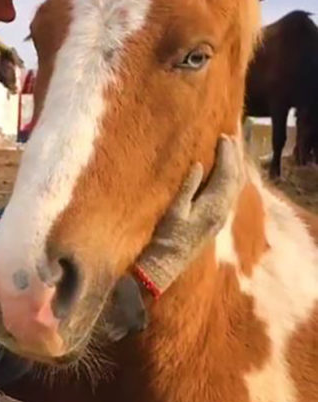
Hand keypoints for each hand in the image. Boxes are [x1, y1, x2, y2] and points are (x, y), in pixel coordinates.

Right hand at [132, 135, 243, 296]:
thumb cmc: (165, 237)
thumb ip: (187, 188)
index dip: (226, 154)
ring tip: (231, 150)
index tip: (223, 136)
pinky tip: (226, 173)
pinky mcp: (215, 220)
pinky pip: (230, 193)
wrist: (167, 265)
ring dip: (234, 167)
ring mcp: (220, 217)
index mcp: (213, 206)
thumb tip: (198, 165)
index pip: (225, 174)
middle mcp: (221, 211)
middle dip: (234, 157)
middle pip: (235, 178)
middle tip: (230, 137)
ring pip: (234, 186)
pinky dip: (231, 178)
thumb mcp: (173, 211)